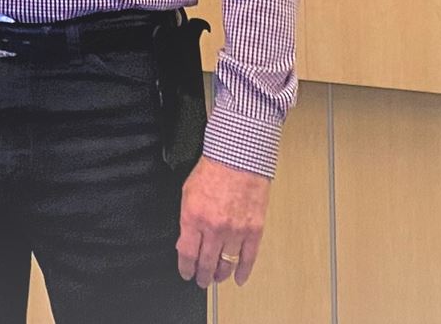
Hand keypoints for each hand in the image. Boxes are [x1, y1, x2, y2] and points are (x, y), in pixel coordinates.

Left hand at [177, 155, 270, 286]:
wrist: (238, 158)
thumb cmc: (212, 171)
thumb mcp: (187, 194)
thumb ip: (187, 221)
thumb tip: (185, 243)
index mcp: (194, 218)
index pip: (187, 253)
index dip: (186, 268)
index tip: (186, 273)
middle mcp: (214, 228)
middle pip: (207, 263)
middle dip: (203, 275)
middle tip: (202, 281)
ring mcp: (236, 230)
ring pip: (227, 263)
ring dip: (221, 274)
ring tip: (217, 279)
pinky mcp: (254, 229)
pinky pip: (249, 257)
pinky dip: (244, 270)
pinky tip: (239, 278)